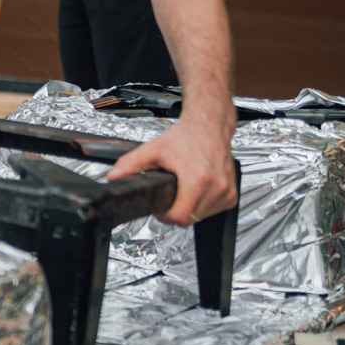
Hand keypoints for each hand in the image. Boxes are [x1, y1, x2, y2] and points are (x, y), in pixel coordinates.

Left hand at [108, 108, 238, 225]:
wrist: (209, 126)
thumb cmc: (185, 136)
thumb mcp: (153, 150)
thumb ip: (130, 165)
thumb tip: (113, 178)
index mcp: (197, 180)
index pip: (179, 218)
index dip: (165, 216)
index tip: (161, 208)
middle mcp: (215, 188)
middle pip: (190, 219)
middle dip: (176, 211)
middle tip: (170, 195)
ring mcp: (226, 192)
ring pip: (202, 217)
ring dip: (190, 209)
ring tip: (184, 189)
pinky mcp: (232, 193)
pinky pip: (214, 210)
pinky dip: (204, 205)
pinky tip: (197, 189)